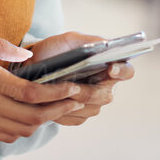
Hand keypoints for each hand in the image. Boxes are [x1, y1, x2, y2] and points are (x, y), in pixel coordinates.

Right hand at [0, 31, 86, 142]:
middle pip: (35, 116)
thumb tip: (27, 56)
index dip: (57, 93)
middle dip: (59, 109)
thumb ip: (0, 46)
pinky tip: (30, 116)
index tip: (73, 87)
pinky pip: (9, 135)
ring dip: (43, 120)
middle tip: (75, 99)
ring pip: (24, 129)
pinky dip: (25, 128)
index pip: (33, 94)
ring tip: (56, 107)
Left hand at [20, 32, 134, 126]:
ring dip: (72, 102)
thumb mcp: (69, 40)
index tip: (111, 68)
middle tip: (71, 86)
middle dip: (86, 92)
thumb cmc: (54, 51)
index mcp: (108, 66)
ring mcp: (93, 103)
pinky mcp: (80, 115)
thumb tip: (107, 45)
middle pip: (104, 95)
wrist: (33, 67)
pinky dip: (63, 112)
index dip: (122, 71)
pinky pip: (76, 118)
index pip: (126, 71)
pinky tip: (52, 104)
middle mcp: (104, 86)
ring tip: (55, 94)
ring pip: (90, 109)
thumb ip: (90, 41)